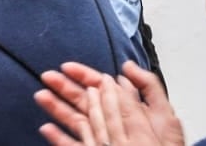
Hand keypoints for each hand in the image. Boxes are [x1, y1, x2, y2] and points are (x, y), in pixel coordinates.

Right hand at [36, 61, 182, 145]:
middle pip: (83, 101)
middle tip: (46, 76)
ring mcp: (102, 140)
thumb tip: (126, 67)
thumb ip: (148, 87)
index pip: (100, 87)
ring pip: (75, 121)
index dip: (83, 75)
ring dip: (56, 108)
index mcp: (126, 109)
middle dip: (64, 88)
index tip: (66, 66)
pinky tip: (46, 129)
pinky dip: (59, 138)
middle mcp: (111, 123)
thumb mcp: (164, 114)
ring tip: (40, 96)